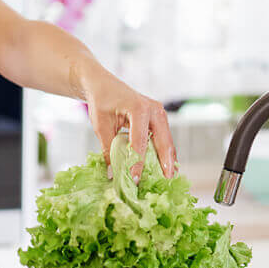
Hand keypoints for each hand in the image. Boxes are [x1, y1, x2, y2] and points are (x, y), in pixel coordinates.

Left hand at [83, 67, 176, 181]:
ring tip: (167, 179)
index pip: (139, 142)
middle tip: (166, 181)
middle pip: (163, 141)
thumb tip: (112, 173)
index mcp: (139, 109)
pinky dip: (164, 152)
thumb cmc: (101, 102)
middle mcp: (154, 110)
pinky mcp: (158, 118)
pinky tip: (164, 167)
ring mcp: (159, 113)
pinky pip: (163, 138)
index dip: (138, 163)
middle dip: (165, 163)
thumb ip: (108, 149)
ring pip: (166, 140)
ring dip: (167, 159)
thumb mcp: (101, 126)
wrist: (103, 85)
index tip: (135, 180)